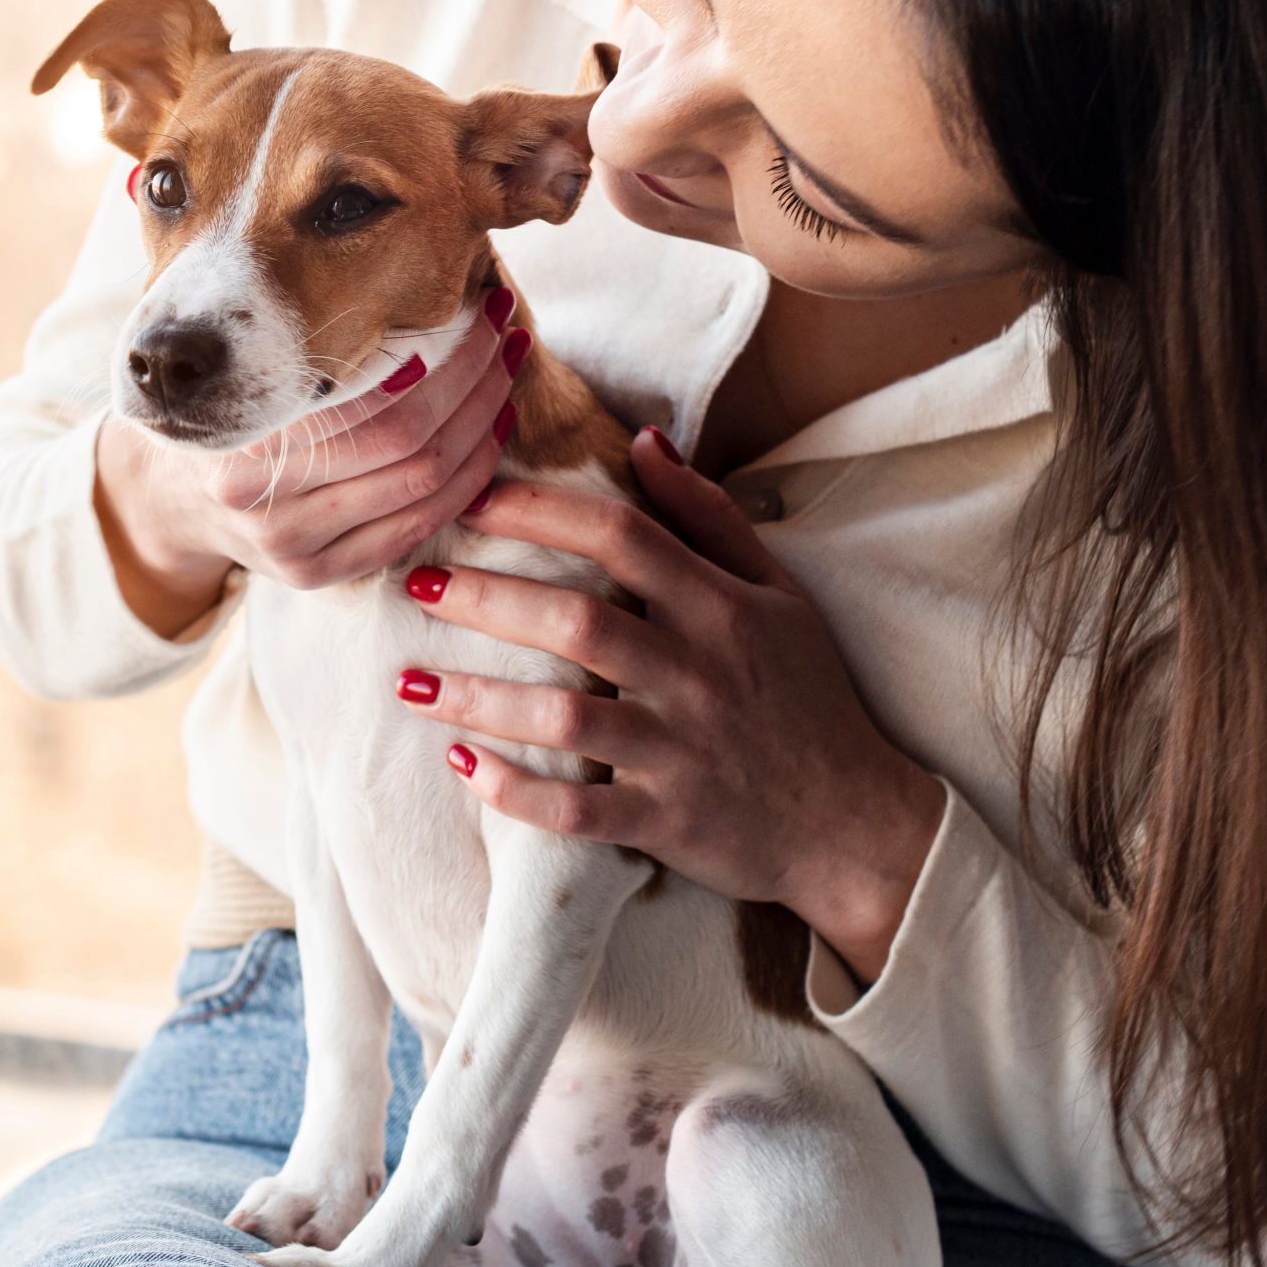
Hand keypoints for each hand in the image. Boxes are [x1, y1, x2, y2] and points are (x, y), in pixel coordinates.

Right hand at [95, 288, 527, 632]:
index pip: (383, 408)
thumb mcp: (241, 369)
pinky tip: (485, 440)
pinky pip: (416, 529)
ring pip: (427, 490)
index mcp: (248, 450)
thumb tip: (413, 295)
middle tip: (505, 337)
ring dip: (483, 431)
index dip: (449, 360)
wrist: (165, 499)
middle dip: (476, 387)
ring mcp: (297, 553)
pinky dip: (465, 483)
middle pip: (414, 448)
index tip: (482, 309)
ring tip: (505, 379)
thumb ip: (308, 347)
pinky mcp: (320, 576)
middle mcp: (270, 512)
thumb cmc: (217, 412)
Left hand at [394, 427, 945, 981]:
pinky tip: (462, 766)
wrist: (856, 825)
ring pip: (565, 719)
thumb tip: (642, 442)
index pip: (621, 538)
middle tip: (417, 582)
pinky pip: (577, 811)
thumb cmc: (809, 697)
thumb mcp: (779, 593)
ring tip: (410, 682)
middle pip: (577, 623)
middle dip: (487, 597)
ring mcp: (681, 752)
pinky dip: (514, 791)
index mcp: (722, 609)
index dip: (539, 512)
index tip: (470, 498)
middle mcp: (698, 674)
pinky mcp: (667, 822)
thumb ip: (708, 517)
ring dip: (479, 698)